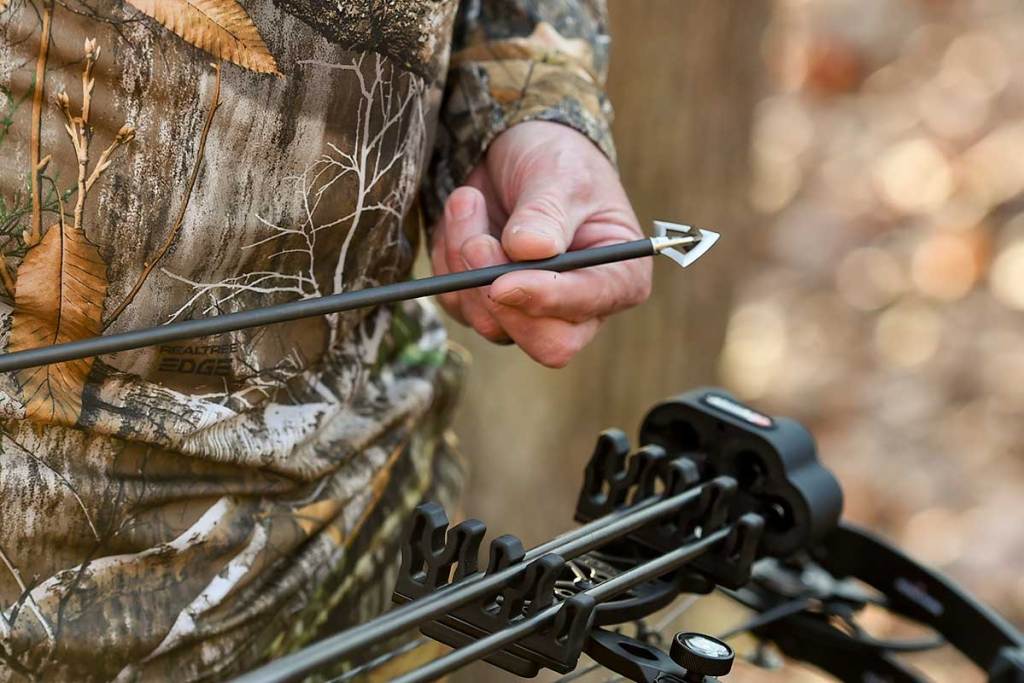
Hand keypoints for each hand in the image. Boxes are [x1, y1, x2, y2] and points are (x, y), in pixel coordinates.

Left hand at [430, 121, 651, 367]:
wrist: (517, 150)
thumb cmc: (556, 159)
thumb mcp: (557, 174)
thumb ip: (545, 214)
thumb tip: (528, 250)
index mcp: (618, 277)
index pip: (586, 309)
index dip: (545, 299)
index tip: (503, 281)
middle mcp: (579, 307)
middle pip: (544, 343)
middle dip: (499, 295)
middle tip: (475, 242)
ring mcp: (531, 312)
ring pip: (490, 322)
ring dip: (465, 260)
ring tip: (469, 200)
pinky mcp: (488, 306)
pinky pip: (457, 302)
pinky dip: (448, 257)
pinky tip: (465, 216)